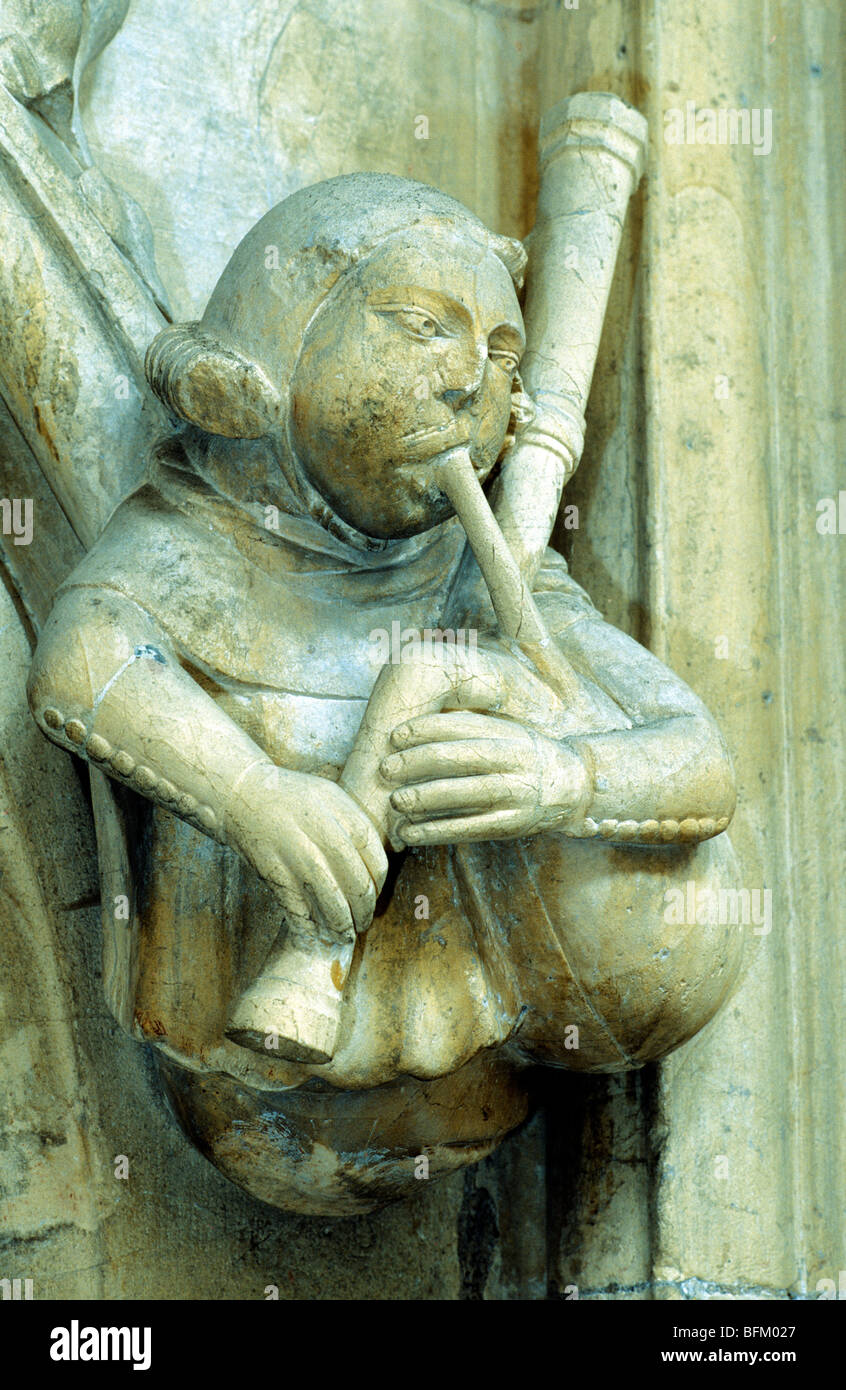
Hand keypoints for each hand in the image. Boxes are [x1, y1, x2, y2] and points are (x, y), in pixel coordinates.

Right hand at [225, 762, 387, 935]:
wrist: (240, 793)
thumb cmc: (291, 798)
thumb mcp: (329, 796)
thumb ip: (353, 825)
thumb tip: (376, 868)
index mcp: (339, 809)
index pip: (374, 856)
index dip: (379, 884)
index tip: (374, 896)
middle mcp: (319, 829)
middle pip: (356, 882)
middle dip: (363, 910)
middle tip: (362, 923)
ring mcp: (294, 850)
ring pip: (330, 899)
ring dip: (340, 924)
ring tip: (343, 935)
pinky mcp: (272, 868)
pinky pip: (297, 906)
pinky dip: (308, 926)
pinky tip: (313, 933)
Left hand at [380, 712, 591, 845]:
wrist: (573, 786)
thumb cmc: (524, 756)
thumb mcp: (508, 732)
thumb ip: (472, 726)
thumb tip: (418, 716)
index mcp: (508, 734)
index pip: (461, 727)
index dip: (425, 729)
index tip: (395, 736)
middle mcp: (513, 761)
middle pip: (458, 758)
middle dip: (417, 762)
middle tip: (386, 768)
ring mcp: (514, 794)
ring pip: (462, 795)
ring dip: (423, 799)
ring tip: (394, 801)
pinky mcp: (510, 825)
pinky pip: (467, 829)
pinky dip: (435, 831)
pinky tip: (409, 832)